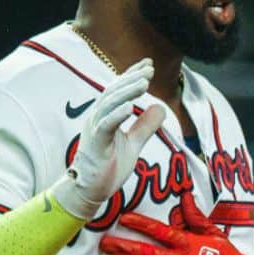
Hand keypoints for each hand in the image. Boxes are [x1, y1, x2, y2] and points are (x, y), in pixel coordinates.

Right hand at [51, 58, 166, 219]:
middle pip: (113, 93)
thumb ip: (146, 126)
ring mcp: (94, 131)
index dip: (132, 75)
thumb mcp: (134, 143)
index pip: (118, 90)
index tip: (148, 64)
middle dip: (131, 79)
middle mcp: (97, 118)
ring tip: (144, 83)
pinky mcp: (96, 145)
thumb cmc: (109, 166)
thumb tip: (161, 107)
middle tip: (149, 69)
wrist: (91, 190)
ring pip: (110, 105)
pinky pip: (106, 126)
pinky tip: (131, 106)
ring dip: (127, 92)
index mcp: (105, 116)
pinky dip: (118, 115)